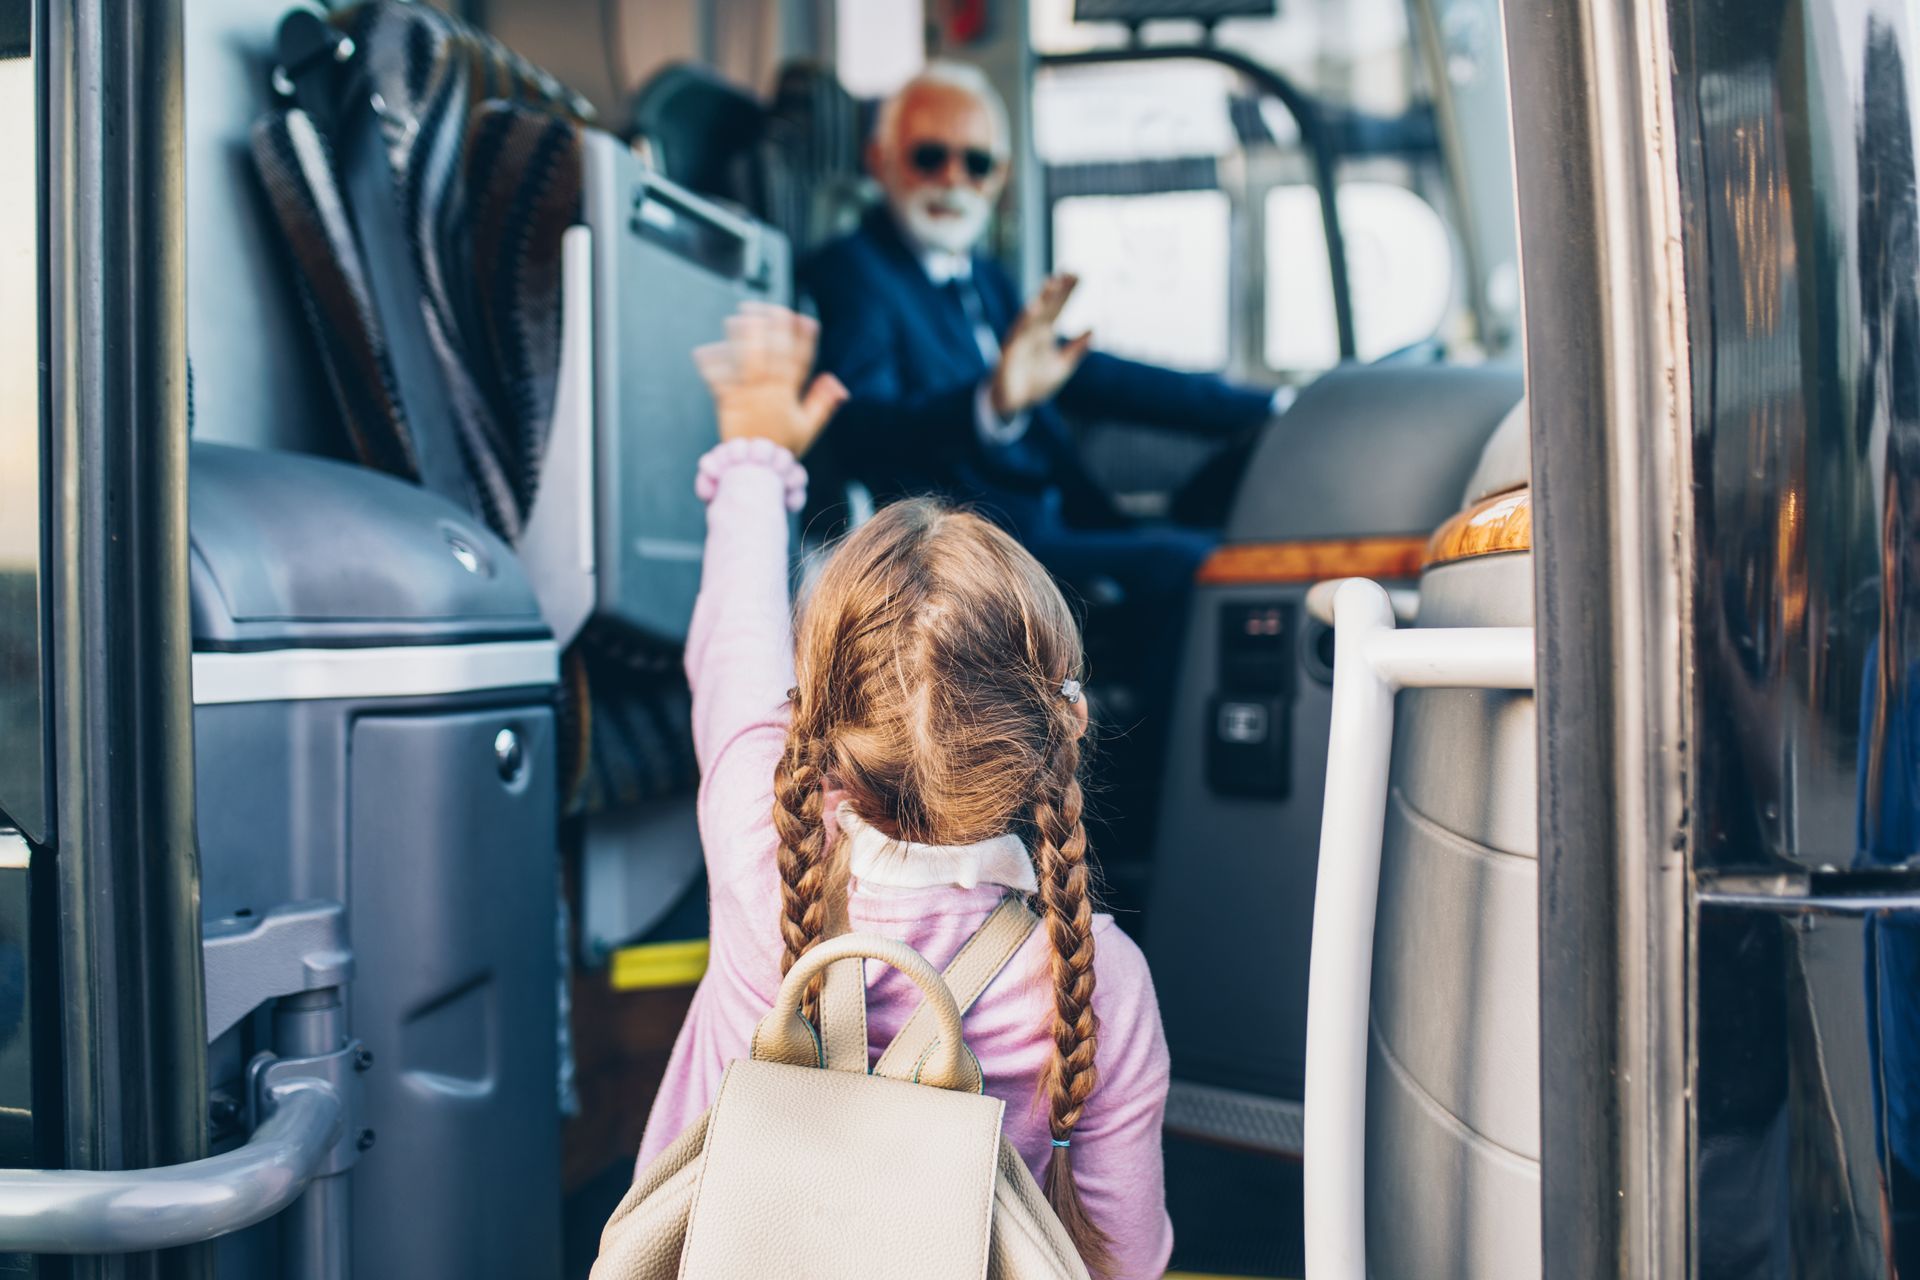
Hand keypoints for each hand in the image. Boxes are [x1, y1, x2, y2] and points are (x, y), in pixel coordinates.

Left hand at [693, 303, 848, 456]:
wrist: (756, 468)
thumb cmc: (781, 445)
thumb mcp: (808, 426)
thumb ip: (822, 402)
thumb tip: (838, 383)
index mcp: (789, 395)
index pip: (800, 360)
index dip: (804, 338)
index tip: (805, 319)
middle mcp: (769, 391)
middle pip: (772, 353)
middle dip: (771, 328)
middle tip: (765, 308)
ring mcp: (748, 396)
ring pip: (746, 361)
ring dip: (741, 338)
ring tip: (736, 318)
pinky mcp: (728, 403)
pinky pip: (718, 381)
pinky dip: (711, 366)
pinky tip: (704, 350)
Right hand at [990, 274, 1093, 417]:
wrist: (1013, 405)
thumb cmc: (1035, 383)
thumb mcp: (1063, 366)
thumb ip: (1077, 348)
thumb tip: (1093, 329)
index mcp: (1044, 334)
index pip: (1058, 308)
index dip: (1068, 292)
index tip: (1079, 275)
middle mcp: (1032, 333)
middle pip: (1047, 306)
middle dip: (1057, 290)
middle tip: (1069, 272)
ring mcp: (1021, 341)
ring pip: (1032, 316)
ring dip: (1041, 299)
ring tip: (1052, 283)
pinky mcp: (1010, 352)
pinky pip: (1018, 334)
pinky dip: (1025, 321)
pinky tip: (1033, 308)